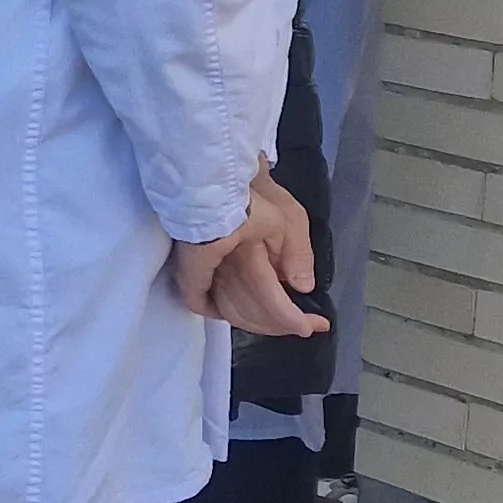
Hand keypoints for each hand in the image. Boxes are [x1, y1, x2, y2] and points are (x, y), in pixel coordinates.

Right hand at [170, 167, 329, 337]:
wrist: (206, 176)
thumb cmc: (247, 193)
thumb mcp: (286, 216)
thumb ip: (297, 252)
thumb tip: (303, 286)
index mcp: (246, 260)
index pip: (270, 302)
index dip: (291, 320)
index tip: (313, 326)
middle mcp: (222, 271)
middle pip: (249, 313)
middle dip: (277, 326)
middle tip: (302, 323)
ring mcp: (202, 270)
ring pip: (226, 311)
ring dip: (253, 322)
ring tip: (275, 320)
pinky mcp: (190, 265)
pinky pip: (199, 300)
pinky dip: (219, 312)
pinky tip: (231, 313)